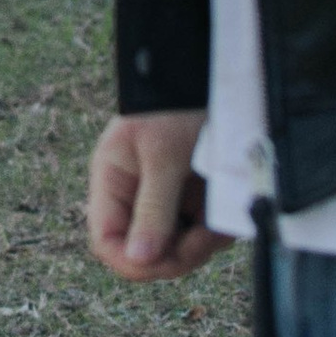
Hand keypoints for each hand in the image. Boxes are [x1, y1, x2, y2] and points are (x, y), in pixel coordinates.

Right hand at [87, 108, 223, 280]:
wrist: (211, 77)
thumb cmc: (176, 107)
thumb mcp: (163, 156)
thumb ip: (152, 209)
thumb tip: (139, 259)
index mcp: (113, 183)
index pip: (108, 241)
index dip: (132, 260)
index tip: (167, 259)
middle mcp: (135, 196)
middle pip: (147, 252)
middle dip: (178, 252)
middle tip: (207, 237)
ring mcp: (166, 199)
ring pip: (178, 247)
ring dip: (203, 243)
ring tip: (222, 221)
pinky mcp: (193, 199)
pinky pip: (201, 232)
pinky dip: (216, 230)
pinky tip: (227, 215)